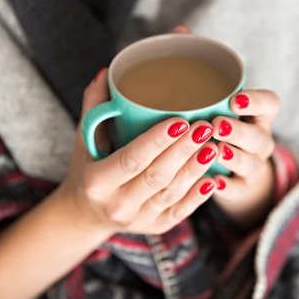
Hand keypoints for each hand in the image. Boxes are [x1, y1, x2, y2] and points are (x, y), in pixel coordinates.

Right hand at [57, 70, 229, 238]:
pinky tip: (213, 177)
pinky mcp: (154, 227)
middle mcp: (116, 204)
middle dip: (183, 151)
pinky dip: (197, 196)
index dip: (156, 141)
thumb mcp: (85, 138)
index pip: (131, 159)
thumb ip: (95, 105)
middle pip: (156, 176)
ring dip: (195, 170)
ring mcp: (137, 219)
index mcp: (96, 181)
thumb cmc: (88, 166)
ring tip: (213, 145)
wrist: (86, 213)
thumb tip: (108, 71)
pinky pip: (179, 211)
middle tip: (204, 127)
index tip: (180, 121)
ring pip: (171, 194)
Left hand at [210, 89, 279, 227]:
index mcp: (259, 116)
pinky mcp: (243, 186)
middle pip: (260, 137)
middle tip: (217, 126)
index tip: (234, 100)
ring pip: (252, 163)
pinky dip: (228, 186)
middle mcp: (261, 140)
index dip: (256, 101)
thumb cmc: (220, 127)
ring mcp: (254, 165)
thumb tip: (164, 87)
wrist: (236, 168)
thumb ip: (204, 100)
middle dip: (239, 131)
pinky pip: (239, 188)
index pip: (269, 103)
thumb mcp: (219, 110)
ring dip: (234, 157)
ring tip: (216, 152)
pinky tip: (214, 182)